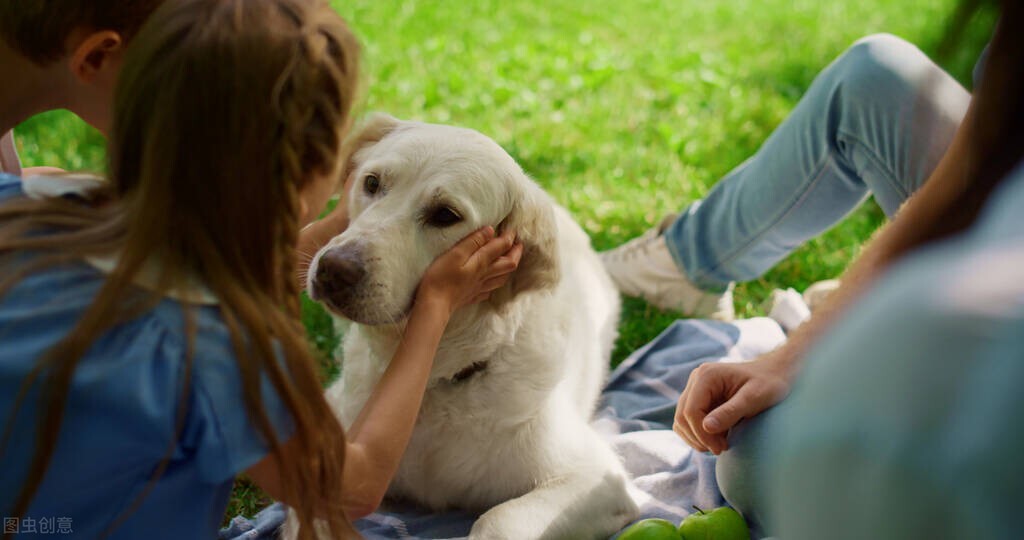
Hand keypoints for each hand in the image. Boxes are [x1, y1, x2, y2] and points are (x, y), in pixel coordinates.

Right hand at [416, 226, 522, 314]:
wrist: (434, 304)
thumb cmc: (440, 277)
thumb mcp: (455, 254)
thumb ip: (473, 242)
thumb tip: (490, 231)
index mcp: (481, 263)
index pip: (501, 247)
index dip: (509, 236)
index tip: (512, 228)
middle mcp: (484, 275)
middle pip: (508, 264)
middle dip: (516, 252)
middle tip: (518, 243)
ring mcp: (479, 287)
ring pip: (502, 278)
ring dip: (509, 267)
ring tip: (510, 260)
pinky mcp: (471, 296)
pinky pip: (489, 290)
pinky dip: (493, 283)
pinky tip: (490, 282)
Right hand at [673, 352, 792, 454]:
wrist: (775, 374)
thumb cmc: (770, 384)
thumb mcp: (754, 398)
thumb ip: (730, 412)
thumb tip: (707, 427)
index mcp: (707, 375)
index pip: (691, 411)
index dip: (702, 434)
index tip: (721, 448)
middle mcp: (696, 379)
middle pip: (682, 417)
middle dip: (699, 438)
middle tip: (721, 449)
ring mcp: (696, 388)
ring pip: (681, 420)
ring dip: (696, 438)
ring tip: (720, 444)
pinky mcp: (699, 398)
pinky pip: (688, 421)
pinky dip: (698, 434)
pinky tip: (718, 437)